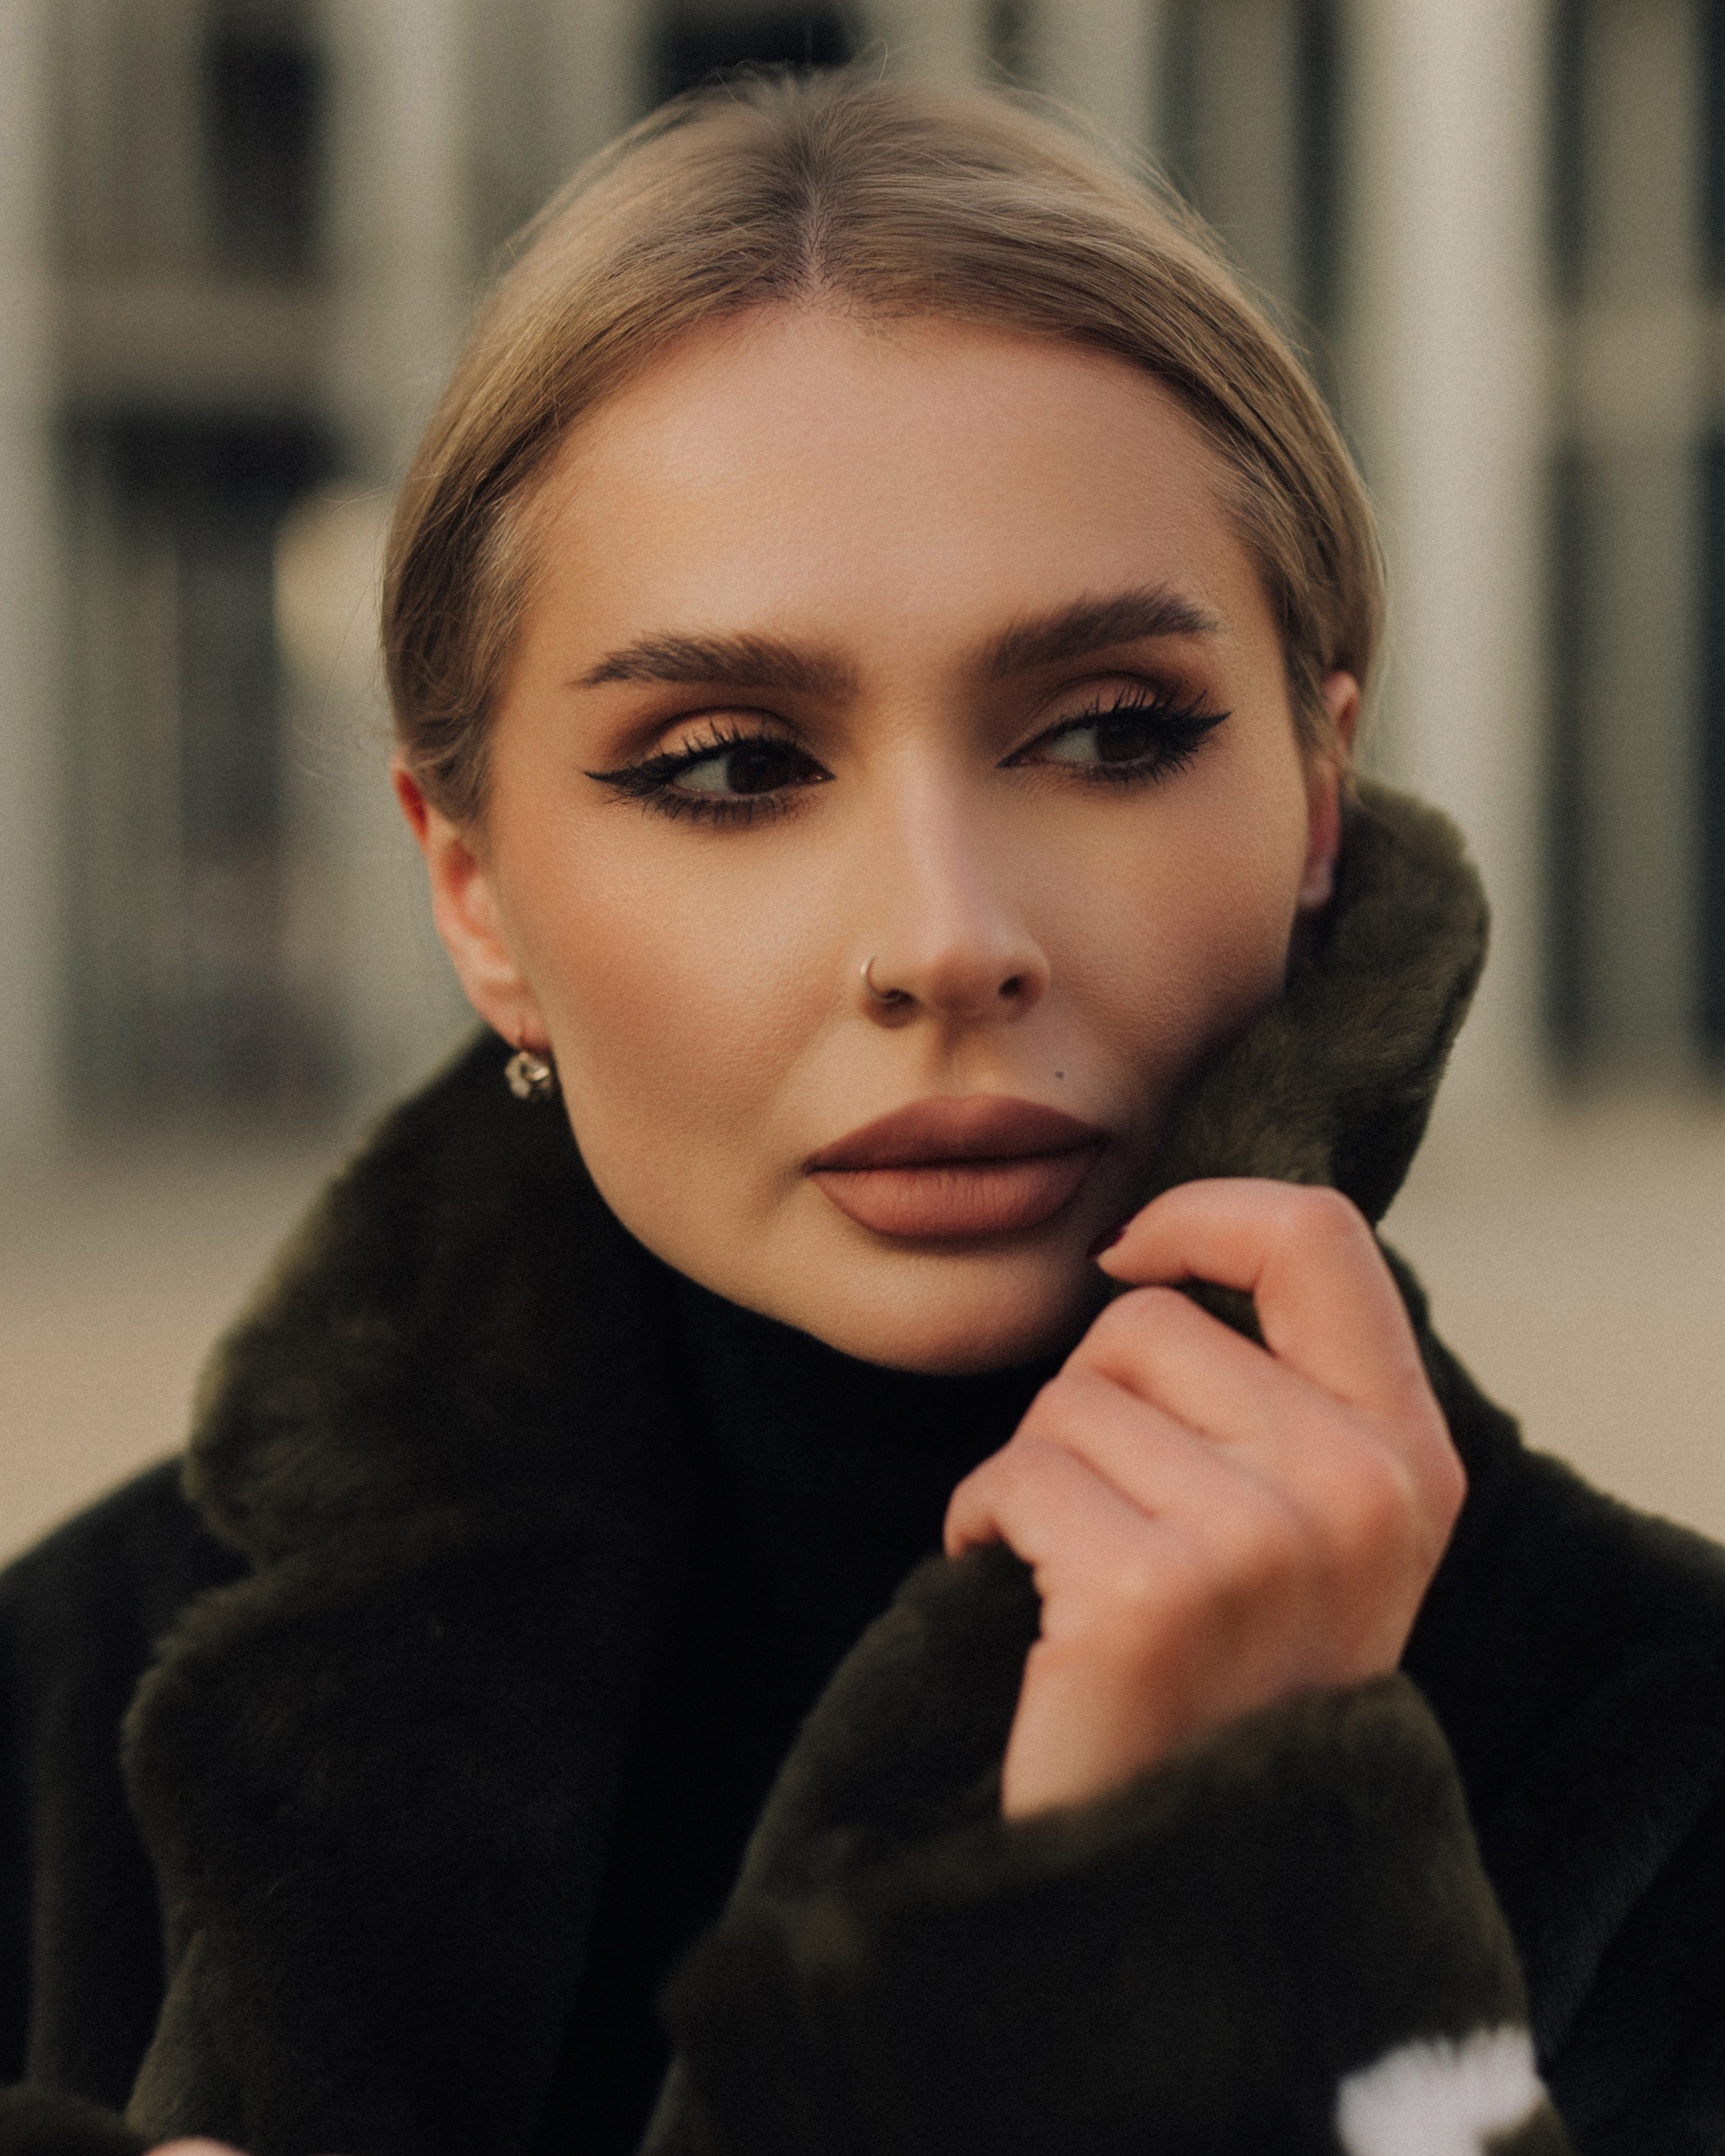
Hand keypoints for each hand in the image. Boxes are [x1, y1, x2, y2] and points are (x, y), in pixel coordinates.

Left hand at [945, 1180, 1463, 1818]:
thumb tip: (1152, 1255)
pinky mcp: (1150, 1597)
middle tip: (1113, 1529)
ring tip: (1079, 1584)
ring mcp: (1263, 1546)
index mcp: (1409, 1460)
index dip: (1202, 1215)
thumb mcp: (1305, 1536)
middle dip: (1088, 1408)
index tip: (1133, 1256)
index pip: (1317, 1236)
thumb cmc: (1215, 1689)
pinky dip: (984, 1526)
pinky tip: (1025, 1608)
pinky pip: (1014, 1475)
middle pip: (1145, 1326)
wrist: (1173, 1886)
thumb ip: (1276, 1399)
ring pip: (1067, 1401)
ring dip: (1037, 1478)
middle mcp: (1358, 1492)